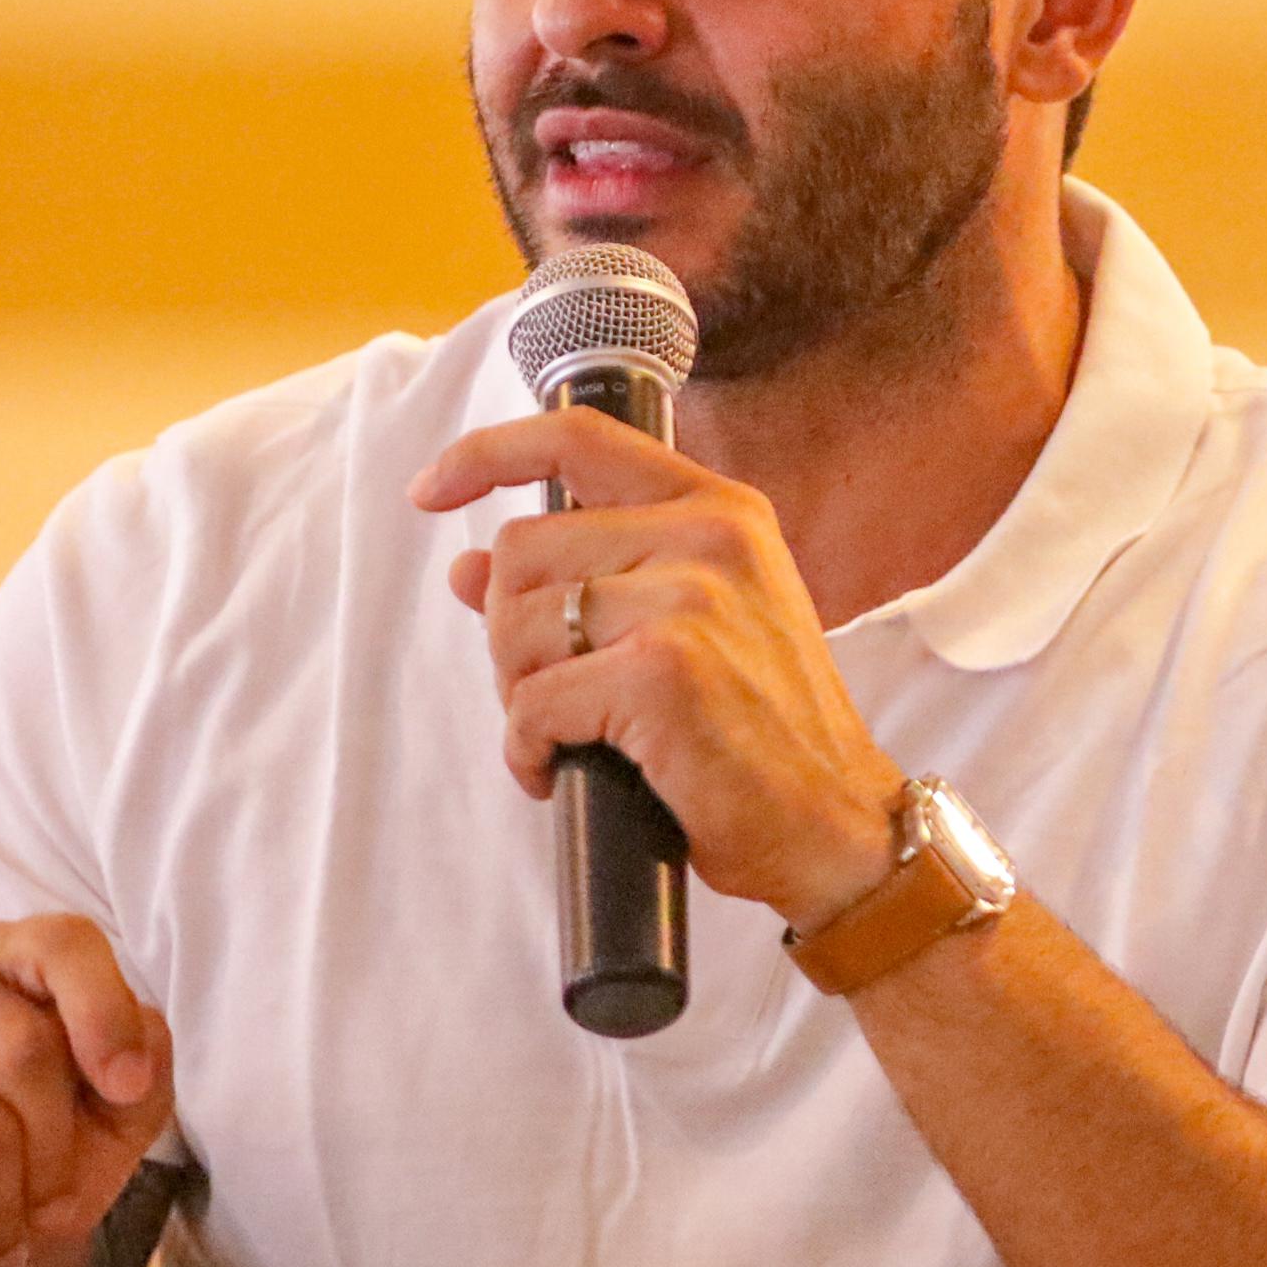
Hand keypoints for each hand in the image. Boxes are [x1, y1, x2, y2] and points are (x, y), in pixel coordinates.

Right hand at [0, 916, 174, 1266]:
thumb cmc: (21, 1168)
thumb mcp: (109, 1127)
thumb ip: (142, 1077)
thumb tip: (131, 1063)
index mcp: (4, 960)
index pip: (62, 942)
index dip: (103, 1015)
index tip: (124, 1090)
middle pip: (24, 1049)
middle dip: (54, 1154)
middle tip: (44, 1200)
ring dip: (1, 1208)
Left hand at [411, 407, 904, 929]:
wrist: (836, 826)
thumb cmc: (764, 735)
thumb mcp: (689, 628)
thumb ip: (587, 579)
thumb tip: (467, 569)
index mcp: (720, 510)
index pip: (579, 440)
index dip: (486, 454)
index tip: (430, 491)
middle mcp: (709, 536)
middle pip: (522, 550)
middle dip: (509, 633)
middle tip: (549, 694)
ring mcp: (688, 601)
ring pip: (518, 624)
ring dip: (518, 694)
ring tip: (569, 734)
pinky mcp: (663, 674)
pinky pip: (533, 704)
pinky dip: (526, 749)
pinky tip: (556, 772)